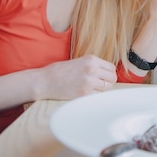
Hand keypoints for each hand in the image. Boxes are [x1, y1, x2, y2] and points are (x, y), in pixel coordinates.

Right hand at [0, 55, 117, 115]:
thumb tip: (107, 73)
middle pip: (112, 78)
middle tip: (99, 85)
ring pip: (107, 88)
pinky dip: (94, 96)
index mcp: (91, 59)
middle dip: (108, 83)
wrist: (44, 81)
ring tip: (91, 90)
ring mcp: (89, 81)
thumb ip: (93, 66)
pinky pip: (98, 96)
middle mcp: (92, 69)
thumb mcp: (78, 62)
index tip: (104, 78)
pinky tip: (86, 94)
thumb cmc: (59, 72)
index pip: (112, 68)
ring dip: (102, 90)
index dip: (109, 74)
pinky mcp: (84, 93)